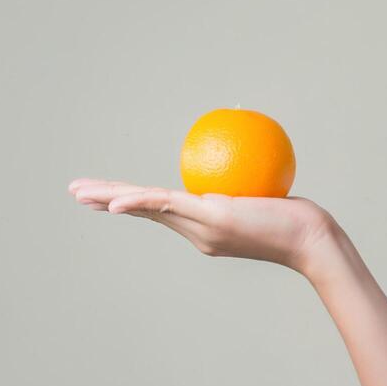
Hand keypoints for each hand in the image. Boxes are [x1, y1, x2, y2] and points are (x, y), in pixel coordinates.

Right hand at [67, 178, 337, 273]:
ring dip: (108, 200)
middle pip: (142, 211)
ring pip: (145, 208)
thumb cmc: (299, 219)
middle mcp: (196, 232)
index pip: (159, 211)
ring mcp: (200, 227)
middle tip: (74, 192)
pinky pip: (165, 206)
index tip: (107, 196)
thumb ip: (250, 181)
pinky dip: (137, 202)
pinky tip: (113, 204)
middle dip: (104, 201)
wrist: (312, 240)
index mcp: (203, 229)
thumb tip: (249, 145)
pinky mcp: (209, 218)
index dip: (129, 202)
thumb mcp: (268, 196)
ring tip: (78, 194)